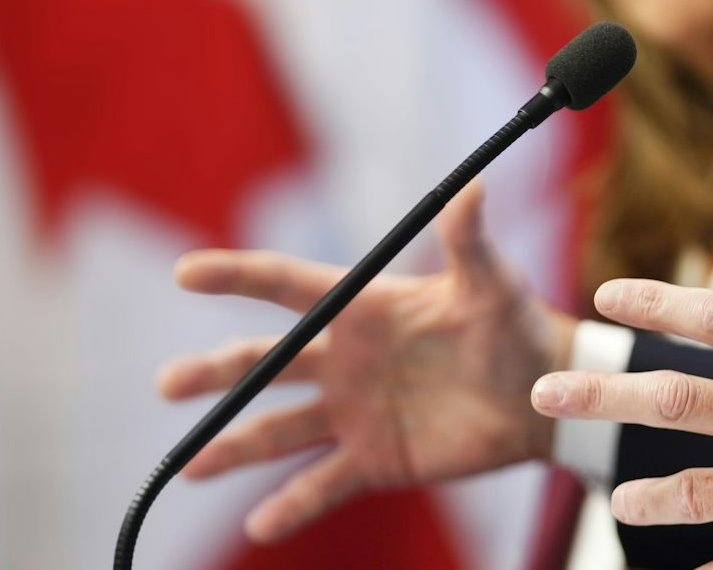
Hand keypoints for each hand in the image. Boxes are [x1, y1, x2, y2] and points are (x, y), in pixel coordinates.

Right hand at [157, 183, 576, 540]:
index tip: (187, 272)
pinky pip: (322, 485)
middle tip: (169, 383)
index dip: (239, 276)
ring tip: (190, 465)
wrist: (543, 395)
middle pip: (266, 363)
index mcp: (364, 309)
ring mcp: (354, 412)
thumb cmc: (516, 326)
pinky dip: (291, 507)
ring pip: (279, 430)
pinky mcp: (374, 459)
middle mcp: (346, 360)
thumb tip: (472, 187)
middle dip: (215, 372)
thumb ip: (471, 242)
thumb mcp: (492, 284)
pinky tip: (259, 525)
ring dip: (234, 447)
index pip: (289, 287)